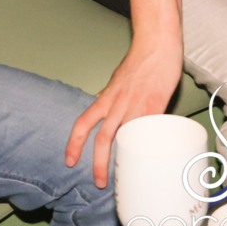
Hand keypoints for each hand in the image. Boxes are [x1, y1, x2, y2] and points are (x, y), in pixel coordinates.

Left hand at [66, 32, 183, 187]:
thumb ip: (111, 95)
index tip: (70, 159)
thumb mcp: (118, 79)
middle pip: (102, 138)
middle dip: (97, 163)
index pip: (84, 122)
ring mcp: (136, 106)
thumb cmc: (141, 60)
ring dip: (118, 161)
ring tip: (121, 178)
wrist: (156, 44)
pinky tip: (149, 160)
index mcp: (107, 97)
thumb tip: (103, 104)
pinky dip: (147, 147)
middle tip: (98, 181)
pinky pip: (148, 132)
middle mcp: (118, 104)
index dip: (74, 142)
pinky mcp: (155, 107)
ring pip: (122, 139)